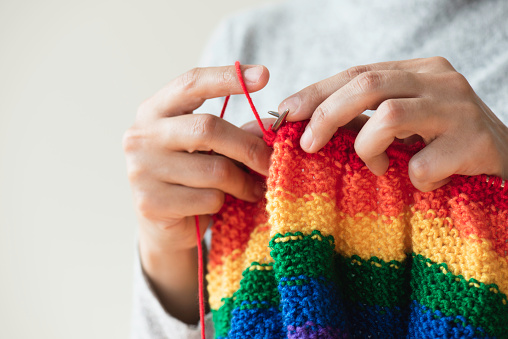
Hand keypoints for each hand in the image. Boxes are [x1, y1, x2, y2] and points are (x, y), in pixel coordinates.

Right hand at [123, 64, 270, 322]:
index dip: (228, 77)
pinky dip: (225, 203)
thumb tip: (272, 126)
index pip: (192, 83)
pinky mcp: (151, 203)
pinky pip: (208, 199)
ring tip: (254, 188)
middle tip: (270, 162)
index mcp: (154, 111)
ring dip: (243, 182)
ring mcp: (142, 170)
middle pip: (208, 128)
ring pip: (214, 170)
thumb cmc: (189, 180)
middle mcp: (140, 136)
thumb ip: (235, 133)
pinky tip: (224, 205)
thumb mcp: (208, 149)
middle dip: (248, 147)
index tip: (264, 75)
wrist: (161, 227)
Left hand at [279, 57, 507, 190]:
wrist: (507, 165)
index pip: (357, 72)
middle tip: (307, 144)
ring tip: (380, 168)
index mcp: (417, 71)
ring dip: (369, 149)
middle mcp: (439, 80)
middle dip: (327, 114)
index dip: (316, 92)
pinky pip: (421, 164)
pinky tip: (425, 181)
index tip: (285, 112)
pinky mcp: (477, 142)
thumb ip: (364, 119)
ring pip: (389, 116)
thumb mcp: (403, 125)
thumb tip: (307, 125)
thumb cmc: (442, 146)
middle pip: (368, 84)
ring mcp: (459, 108)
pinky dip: (412, 179)